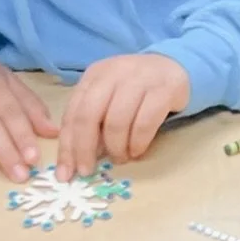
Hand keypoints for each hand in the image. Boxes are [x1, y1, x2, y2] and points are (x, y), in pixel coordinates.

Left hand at [57, 54, 189, 180]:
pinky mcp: (164, 89)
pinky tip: (137, 151)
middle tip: (87, 171)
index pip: (73, 112)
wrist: (174, 67)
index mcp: (95, 74)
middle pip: (89, 115)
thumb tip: (77, 158)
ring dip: (115, 147)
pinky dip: (137, 143)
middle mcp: (114, 72)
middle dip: (85, 149)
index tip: (66, 172)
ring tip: (120, 158)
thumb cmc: (135, 90)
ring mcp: (140, 78)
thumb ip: (92, 120)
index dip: (67, 146)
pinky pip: (144, 123)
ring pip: (117, 121)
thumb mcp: (109, 97)